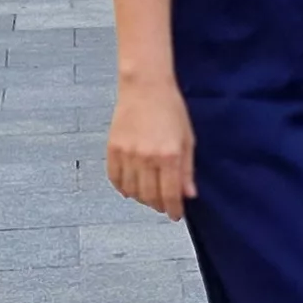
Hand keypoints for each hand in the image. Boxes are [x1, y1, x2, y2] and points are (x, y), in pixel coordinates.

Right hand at [105, 78, 196, 220]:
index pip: (170, 194)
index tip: (175, 215)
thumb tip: (189, 195)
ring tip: (149, 196)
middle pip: (150, 196)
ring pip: (132, 191)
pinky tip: (131, 188)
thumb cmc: (171, 109)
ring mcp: (127, 154)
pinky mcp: (113, 148)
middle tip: (163, 206)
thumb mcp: (187, 139)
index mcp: (169, 155)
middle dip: (158, 206)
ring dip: (142, 199)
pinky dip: (123, 188)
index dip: (173, 209)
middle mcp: (147, 157)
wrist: (145, 86)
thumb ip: (187, 169)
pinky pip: (115, 179)